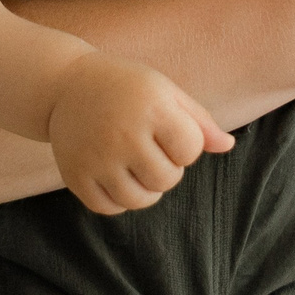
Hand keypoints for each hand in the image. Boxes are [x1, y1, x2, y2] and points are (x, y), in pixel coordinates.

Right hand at [44, 52, 233, 213]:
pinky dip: (118, 200)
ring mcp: (97, 158)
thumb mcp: (165, 91)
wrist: (65, 86)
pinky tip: (115, 176)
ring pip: (140, 200)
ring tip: (136, 165)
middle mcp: (123, 134)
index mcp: (152, 108)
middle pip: (167, 179)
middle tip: (149, 147)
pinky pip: (109, 208)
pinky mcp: (75, 176)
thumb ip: (199, 120)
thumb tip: (228, 146)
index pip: (190, 150)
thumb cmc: (126, 87)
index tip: (168, 130)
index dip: (185, 145)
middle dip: (167, 168)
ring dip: (145, 189)